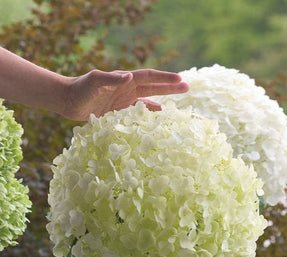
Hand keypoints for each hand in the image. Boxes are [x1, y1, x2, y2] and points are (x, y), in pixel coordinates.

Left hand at [63, 69, 188, 120]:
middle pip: (153, 87)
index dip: (164, 79)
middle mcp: (128, 89)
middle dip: (170, 88)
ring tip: (176, 107)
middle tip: (187, 87)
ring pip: (148, 101)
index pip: (149, 77)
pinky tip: (155, 120)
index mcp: (125, 80)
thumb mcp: (94, 81)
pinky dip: (147, 116)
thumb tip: (129, 76)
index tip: (180, 80)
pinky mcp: (120, 112)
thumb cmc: (80, 89)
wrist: (69, 101)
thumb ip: (110, 79)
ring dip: (161, 102)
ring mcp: (125, 101)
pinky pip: (137, 114)